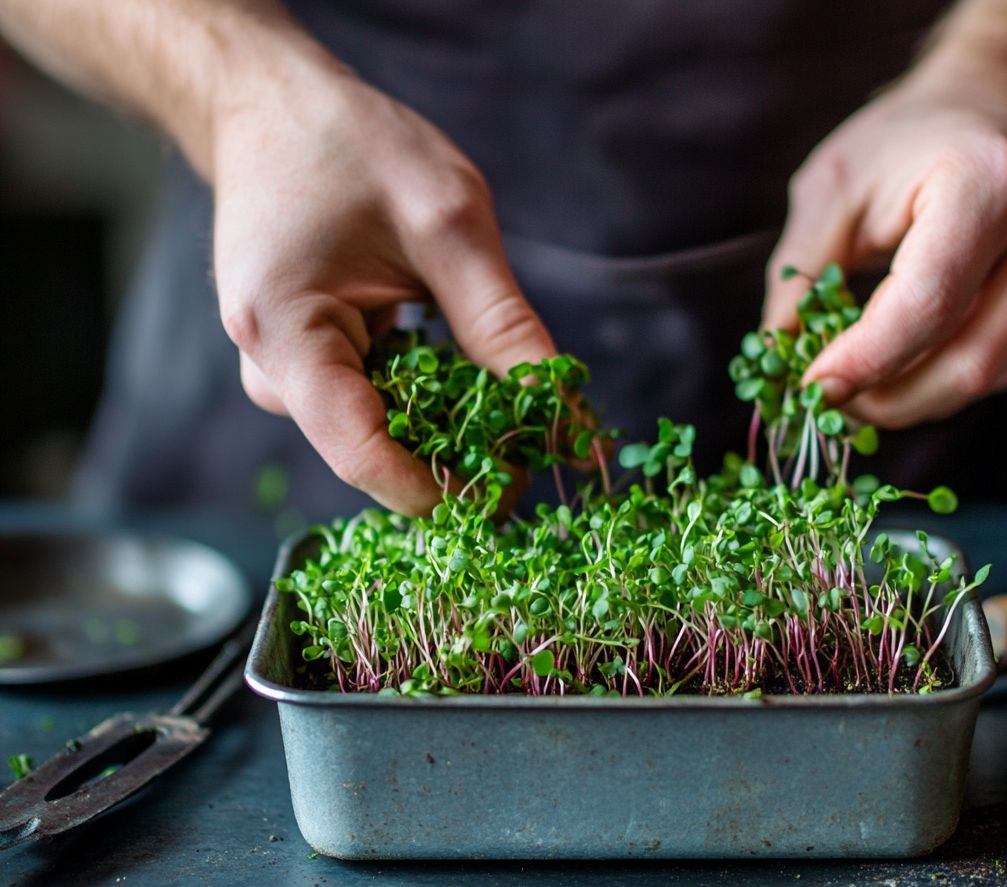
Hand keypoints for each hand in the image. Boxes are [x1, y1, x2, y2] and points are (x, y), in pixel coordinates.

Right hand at [212, 67, 554, 513]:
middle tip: (536, 433)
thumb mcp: (448, 225)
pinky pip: (370, 401)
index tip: (518, 487)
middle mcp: (269, 369)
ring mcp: (280, 370)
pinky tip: (457, 363)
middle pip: (374, 449)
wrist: (273, 105)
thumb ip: (503, 326)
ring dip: (445, 419)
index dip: (445, 489)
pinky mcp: (301, 362)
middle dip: (458, 451)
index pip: (364, 456)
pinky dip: (424, 392)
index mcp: (285, 334)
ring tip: (501, 387)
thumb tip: (564, 419)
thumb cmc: (351, 146)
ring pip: (379, 428)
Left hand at [762, 63, 1006, 427]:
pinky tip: (906, 358)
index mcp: (993, 182)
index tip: (812, 387)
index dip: (866, 361)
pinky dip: (942, 380)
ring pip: (986, 378)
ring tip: (859, 381)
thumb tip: (776, 355)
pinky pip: (1001, 371)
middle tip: (830, 402)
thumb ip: (799, 271)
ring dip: (913, 397)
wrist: (1004, 100)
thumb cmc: (909, 138)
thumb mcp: (834, 184)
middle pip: (968, 360)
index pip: (929, 305)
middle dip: (889, 398)